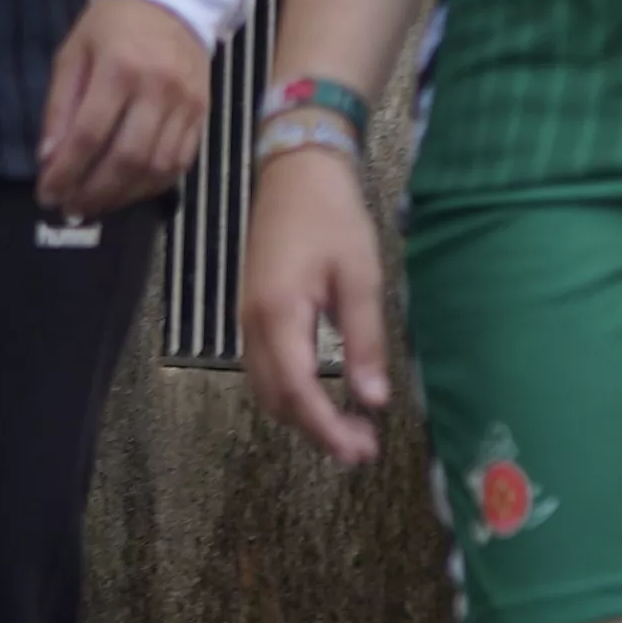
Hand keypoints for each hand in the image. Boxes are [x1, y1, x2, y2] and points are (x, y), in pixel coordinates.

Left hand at [34, 0, 213, 217]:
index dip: (66, 172)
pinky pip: (181, 162)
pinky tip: (129, 190)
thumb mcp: (73, 54)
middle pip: (126, 158)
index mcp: (119, 68)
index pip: (90, 134)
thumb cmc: (112, 26)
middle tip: (70, 208)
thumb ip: (59, 106)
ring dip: (123, 195)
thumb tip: (49, 159)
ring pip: (157, 167)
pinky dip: (153, 185)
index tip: (47, 194)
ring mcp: (186, 104)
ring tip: (96, 204)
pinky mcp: (203, 113)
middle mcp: (158, 89)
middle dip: (93, 191)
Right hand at [241, 144, 392, 465]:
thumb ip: (365, 341)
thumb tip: (374, 398)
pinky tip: (322, 396)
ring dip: (303, 416)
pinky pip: (264, 369)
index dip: (328, 430)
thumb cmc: (332, 216)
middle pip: (277, 400)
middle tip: (363, 448)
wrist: (295, 171)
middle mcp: (252, 325)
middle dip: (317, 431)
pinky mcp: (252, 313)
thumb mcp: (360, 276)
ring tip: (349, 429)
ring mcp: (246, 319)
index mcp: (278, 316)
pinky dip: (291, 393)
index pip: (299, 394)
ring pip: (266, 389)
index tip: (362, 451)